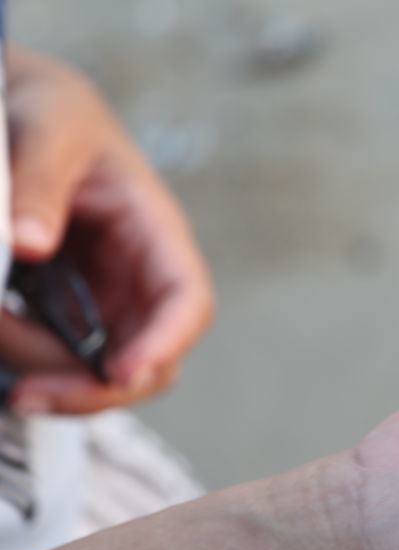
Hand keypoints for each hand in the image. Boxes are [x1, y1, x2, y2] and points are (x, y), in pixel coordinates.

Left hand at [0, 47, 213, 413]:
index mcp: (155, 233)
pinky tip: (0, 332)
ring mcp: (107, 301)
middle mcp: (140, 279)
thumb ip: (38, 180)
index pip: (187, 301)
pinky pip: (59, 356)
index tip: (120, 372)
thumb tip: (26, 242)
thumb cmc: (52, 112)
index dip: (163, 342)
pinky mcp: (70, 313)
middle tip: (26, 394)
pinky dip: (26, 359)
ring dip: (47, 375)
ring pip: (101, 372)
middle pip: (148, 359)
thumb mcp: (47, 127)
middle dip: (94, 388)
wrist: (28, 111)